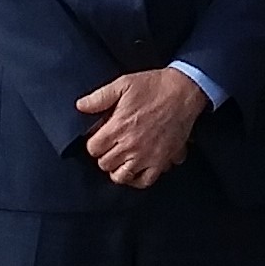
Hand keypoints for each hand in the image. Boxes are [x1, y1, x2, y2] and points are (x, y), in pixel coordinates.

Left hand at [76, 65, 210, 189]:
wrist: (183, 92)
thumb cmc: (153, 86)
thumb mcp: (123, 84)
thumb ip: (100, 97)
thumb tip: (80, 106)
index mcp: (119, 127)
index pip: (93, 148)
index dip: (94, 143)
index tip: (99, 137)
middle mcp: (131, 145)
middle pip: (105, 164)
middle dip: (104, 155)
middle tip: (110, 146)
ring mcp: (146, 156)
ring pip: (121, 176)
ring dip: (117, 169)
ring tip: (120, 158)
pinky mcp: (161, 161)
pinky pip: (144, 181)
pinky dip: (137, 179)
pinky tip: (134, 170)